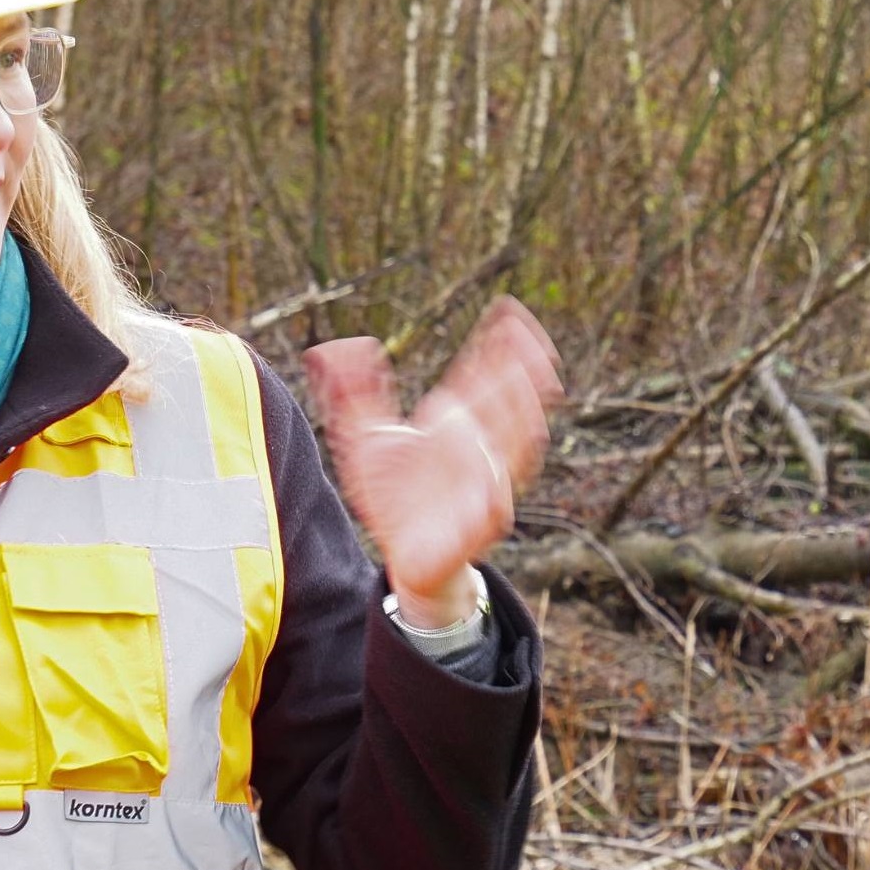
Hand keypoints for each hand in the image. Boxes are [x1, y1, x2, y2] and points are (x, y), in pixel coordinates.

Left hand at [305, 297, 562, 624]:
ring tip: (535, 387)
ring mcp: (481, 485)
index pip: (480, 375)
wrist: (404, 560)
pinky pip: (493, 506)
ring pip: (514, 448)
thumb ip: (351, 393)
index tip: (509, 309)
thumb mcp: (364, 440)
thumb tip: (334, 346)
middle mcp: (475, 449)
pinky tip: (495, 469)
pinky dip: (496, 488)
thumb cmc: (394, 499)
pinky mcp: (474, 526)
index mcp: (453, 424)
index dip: (497, 343)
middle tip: (535, 337)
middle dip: (524, 372)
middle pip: (507, 404)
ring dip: (524, 417)